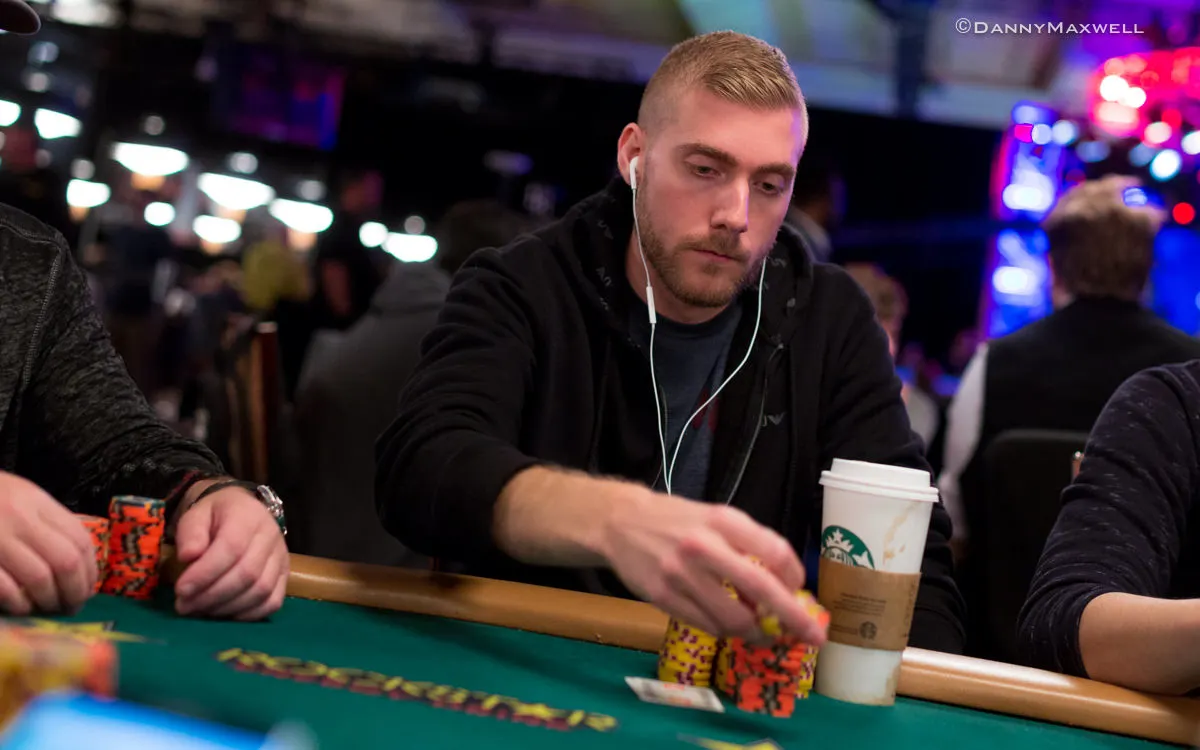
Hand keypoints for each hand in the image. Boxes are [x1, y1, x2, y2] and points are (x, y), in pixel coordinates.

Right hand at [0, 471, 95, 614]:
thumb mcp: (22, 498)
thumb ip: (49, 523)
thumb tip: (80, 566)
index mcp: (36, 502)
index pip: (79, 539)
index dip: (90, 570)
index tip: (89, 588)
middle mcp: (18, 518)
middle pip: (65, 562)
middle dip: (75, 591)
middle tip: (73, 606)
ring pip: (39, 578)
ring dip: (49, 600)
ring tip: (50, 608)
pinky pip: (6, 588)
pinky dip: (18, 602)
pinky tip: (21, 607)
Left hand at [173, 488, 286, 619]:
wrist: (241, 513)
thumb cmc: (215, 516)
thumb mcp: (196, 515)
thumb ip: (190, 533)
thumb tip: (188, 557)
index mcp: (248, 516)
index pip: (232, 548)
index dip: (205, 573)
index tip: (181, 590)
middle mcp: (271, 536)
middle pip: (247, 573)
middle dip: (212, 595)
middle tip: (184, 606)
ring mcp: (282, 557)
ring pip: (260, 591)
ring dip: (226, 607)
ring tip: (200, 610)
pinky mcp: (285, 576)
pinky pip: (272, 602)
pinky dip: (248, 614)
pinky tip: (224, 614)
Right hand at [600, 490, 825, 644]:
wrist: (619, 522)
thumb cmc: (676, 520)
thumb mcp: (714, 516)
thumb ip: (746, 542)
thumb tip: (784, 582)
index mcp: (723, 520)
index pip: (774, 551)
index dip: (794, 576)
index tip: (799, 590)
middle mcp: (704, 546)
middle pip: (761, 589)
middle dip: (792, 618)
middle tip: (812, 637)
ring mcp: (681, 574)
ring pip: (733, 618)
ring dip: (755, 633)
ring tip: (761, 635)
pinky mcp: (662, 596)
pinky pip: (706, 626)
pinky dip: (723, 631)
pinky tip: (727, 626)